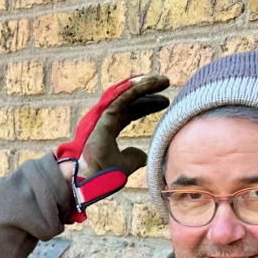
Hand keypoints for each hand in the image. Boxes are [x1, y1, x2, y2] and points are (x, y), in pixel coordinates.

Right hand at [55, 75, 170, 221]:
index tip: (164, 102)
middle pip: (129, 101)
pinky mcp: (106, 115)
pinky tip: (152, 82)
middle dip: (148, 93)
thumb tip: (143, 155)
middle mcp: (105, 119)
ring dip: (145, 84)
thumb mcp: (125, 164)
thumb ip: (134, 157)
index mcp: (108, 129)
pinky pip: (123, 96)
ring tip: (163, 80)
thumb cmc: (104, 174)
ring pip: (126, 93)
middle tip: (166, 85)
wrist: (91, 178)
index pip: (129, 113)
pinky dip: (138, 88)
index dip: (146, 106)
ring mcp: (104, 116)